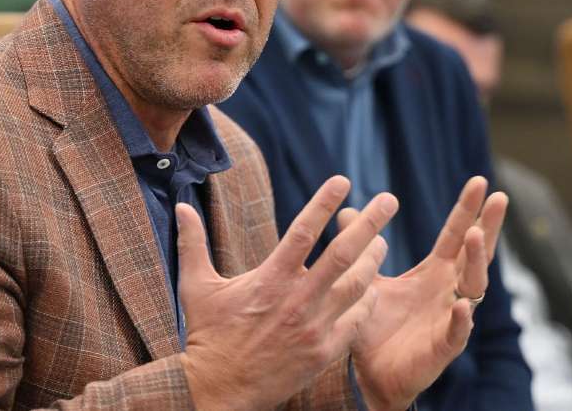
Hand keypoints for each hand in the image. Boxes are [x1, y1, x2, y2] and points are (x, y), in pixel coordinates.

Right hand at [176, 176, 397, 410]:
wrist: (219, 391)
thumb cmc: (207, 335)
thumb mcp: (196, 286)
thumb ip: (193, 244)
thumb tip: (182, 207)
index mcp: (270, 278)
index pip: (303, 231)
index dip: (324, 203)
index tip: (343, 180)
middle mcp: (297, 299)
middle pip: (344, 253)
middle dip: (370, 224)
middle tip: (389, 200)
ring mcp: (314, 326)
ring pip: (357, 286)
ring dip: (374, 260)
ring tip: (382, 243)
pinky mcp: (324, 352)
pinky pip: (356, 321)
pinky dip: (368, 302)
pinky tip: (373, 290)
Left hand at [343, 176, 507, 410]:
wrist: (369, 374)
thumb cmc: (375, 327)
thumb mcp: (366, 279)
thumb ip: (359, 247)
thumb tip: (348, 211)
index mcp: (435, 273)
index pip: (456, 235)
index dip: (468, 209)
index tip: (480, 181)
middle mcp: (449, 291)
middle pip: (475, 254)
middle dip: (488, 225)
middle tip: (499, 197)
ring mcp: (450, 317)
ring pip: (473, 287)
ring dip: (475, 261)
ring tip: (475, 235)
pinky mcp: (443, 347)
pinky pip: (457, 331)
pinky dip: (462, 319)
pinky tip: (463, 305)